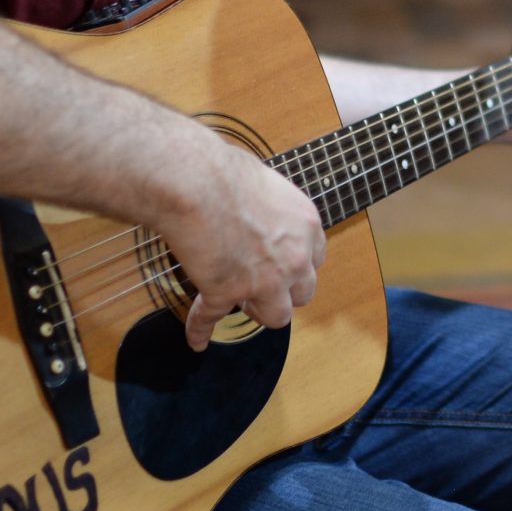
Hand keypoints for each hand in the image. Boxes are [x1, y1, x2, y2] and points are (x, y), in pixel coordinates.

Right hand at [158, 133, 327, 349]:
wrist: (196, 181)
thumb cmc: (225, 171)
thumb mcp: (267, 184)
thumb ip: (271, 208)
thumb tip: (256, 208)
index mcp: (306, 227)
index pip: (314, 260)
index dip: (295, 265)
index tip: (279, 264)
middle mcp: (293, 258)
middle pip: (302, 293)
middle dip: (283, 291)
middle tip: (259, 282)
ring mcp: (263, 280)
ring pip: (276, 316)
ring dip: (258, 311)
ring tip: (237, 301)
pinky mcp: (226, 292)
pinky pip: (212, 318)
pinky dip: (201, 329)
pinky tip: (197, 340)